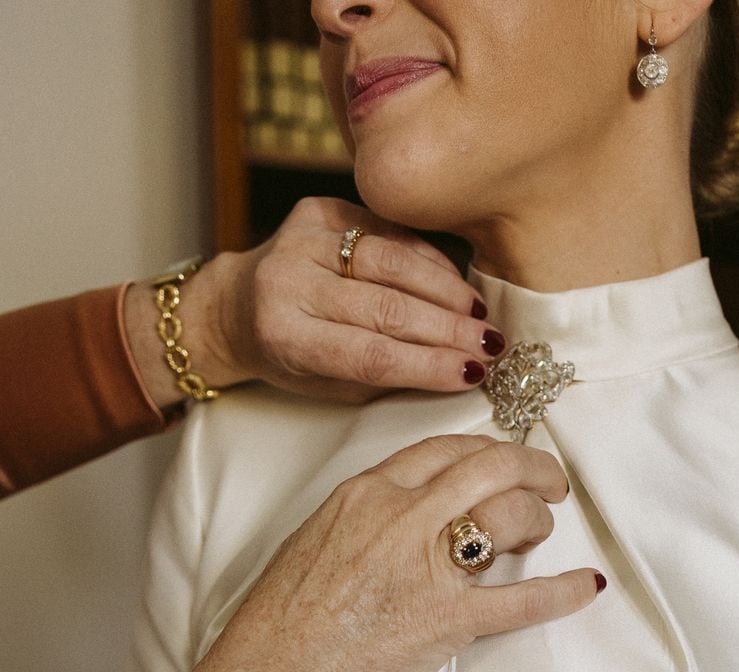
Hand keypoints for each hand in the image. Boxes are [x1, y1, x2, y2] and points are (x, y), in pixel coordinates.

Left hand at [125, 198, 502, 411]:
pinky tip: (455, 283)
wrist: (235, 306)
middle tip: (494, 347)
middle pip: (385, 307)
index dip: (429, 365)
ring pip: (391, 261)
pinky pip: (386, 231)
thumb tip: (458, 369)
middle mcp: (287, 282)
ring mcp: (300, 239)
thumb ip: (384, 377)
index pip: (370, 354)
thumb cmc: (289, 358)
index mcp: (284, 336)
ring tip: (480, 316)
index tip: (475, 375)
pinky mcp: (317, 209)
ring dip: (445, 290)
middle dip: (448, 330)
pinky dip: (427, 258)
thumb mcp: (327, 386)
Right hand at [144, 436, 605, 671]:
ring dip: (537, 518)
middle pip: (487, 466)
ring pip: (507, 515)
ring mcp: (427, 566)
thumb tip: (400, 521)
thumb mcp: (314, 544)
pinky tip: (585, 586)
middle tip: (548, 482)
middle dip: (530, 467)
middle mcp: (401, 517)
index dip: (483, 451)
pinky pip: (521, 599)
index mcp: (365, 494)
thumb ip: (362, 522)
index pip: (442, 450)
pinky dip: (561, 592)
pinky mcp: (448, 619)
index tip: (499, 460)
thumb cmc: (281, 625)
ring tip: (542, 531)